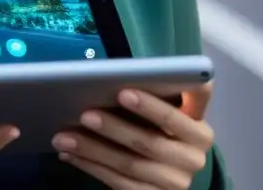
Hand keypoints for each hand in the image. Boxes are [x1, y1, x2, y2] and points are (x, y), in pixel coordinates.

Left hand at [51, 83, 214, 189]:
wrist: (166, 177)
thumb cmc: (156, 130)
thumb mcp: (160, 116)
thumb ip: (148, 100)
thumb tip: (103, 83)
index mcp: (198, 126)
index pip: (195, 101)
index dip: (159, 99)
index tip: (125, 91)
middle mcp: (194, 156)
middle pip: (151, 140)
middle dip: (114, 126)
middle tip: (84, 114)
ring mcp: (177, 182)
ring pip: (130, 164)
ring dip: (93, 149)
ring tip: (64, 137)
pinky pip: (119, 182)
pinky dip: (91, 166)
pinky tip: (70, 154)